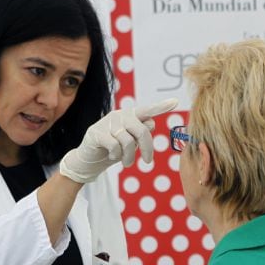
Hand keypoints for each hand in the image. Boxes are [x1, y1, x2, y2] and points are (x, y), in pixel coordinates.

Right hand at [60, 98, 177, 182]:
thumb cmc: (115, 150)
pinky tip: (112, 156)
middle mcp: (120, 115)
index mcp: (131, 116)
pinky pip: (114, 146)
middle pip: (142, 131)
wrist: (89, 160)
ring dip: (129, 157)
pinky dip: (116, 155)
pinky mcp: (96, 133)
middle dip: (147, 149)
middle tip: (147, 162)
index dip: (161, 107)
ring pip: (128, 142)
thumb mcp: (131, 142)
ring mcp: (107, 123)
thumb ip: (141, 133)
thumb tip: (152, 123)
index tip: (175, 102)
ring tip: (126, 162)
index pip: (148, 110)